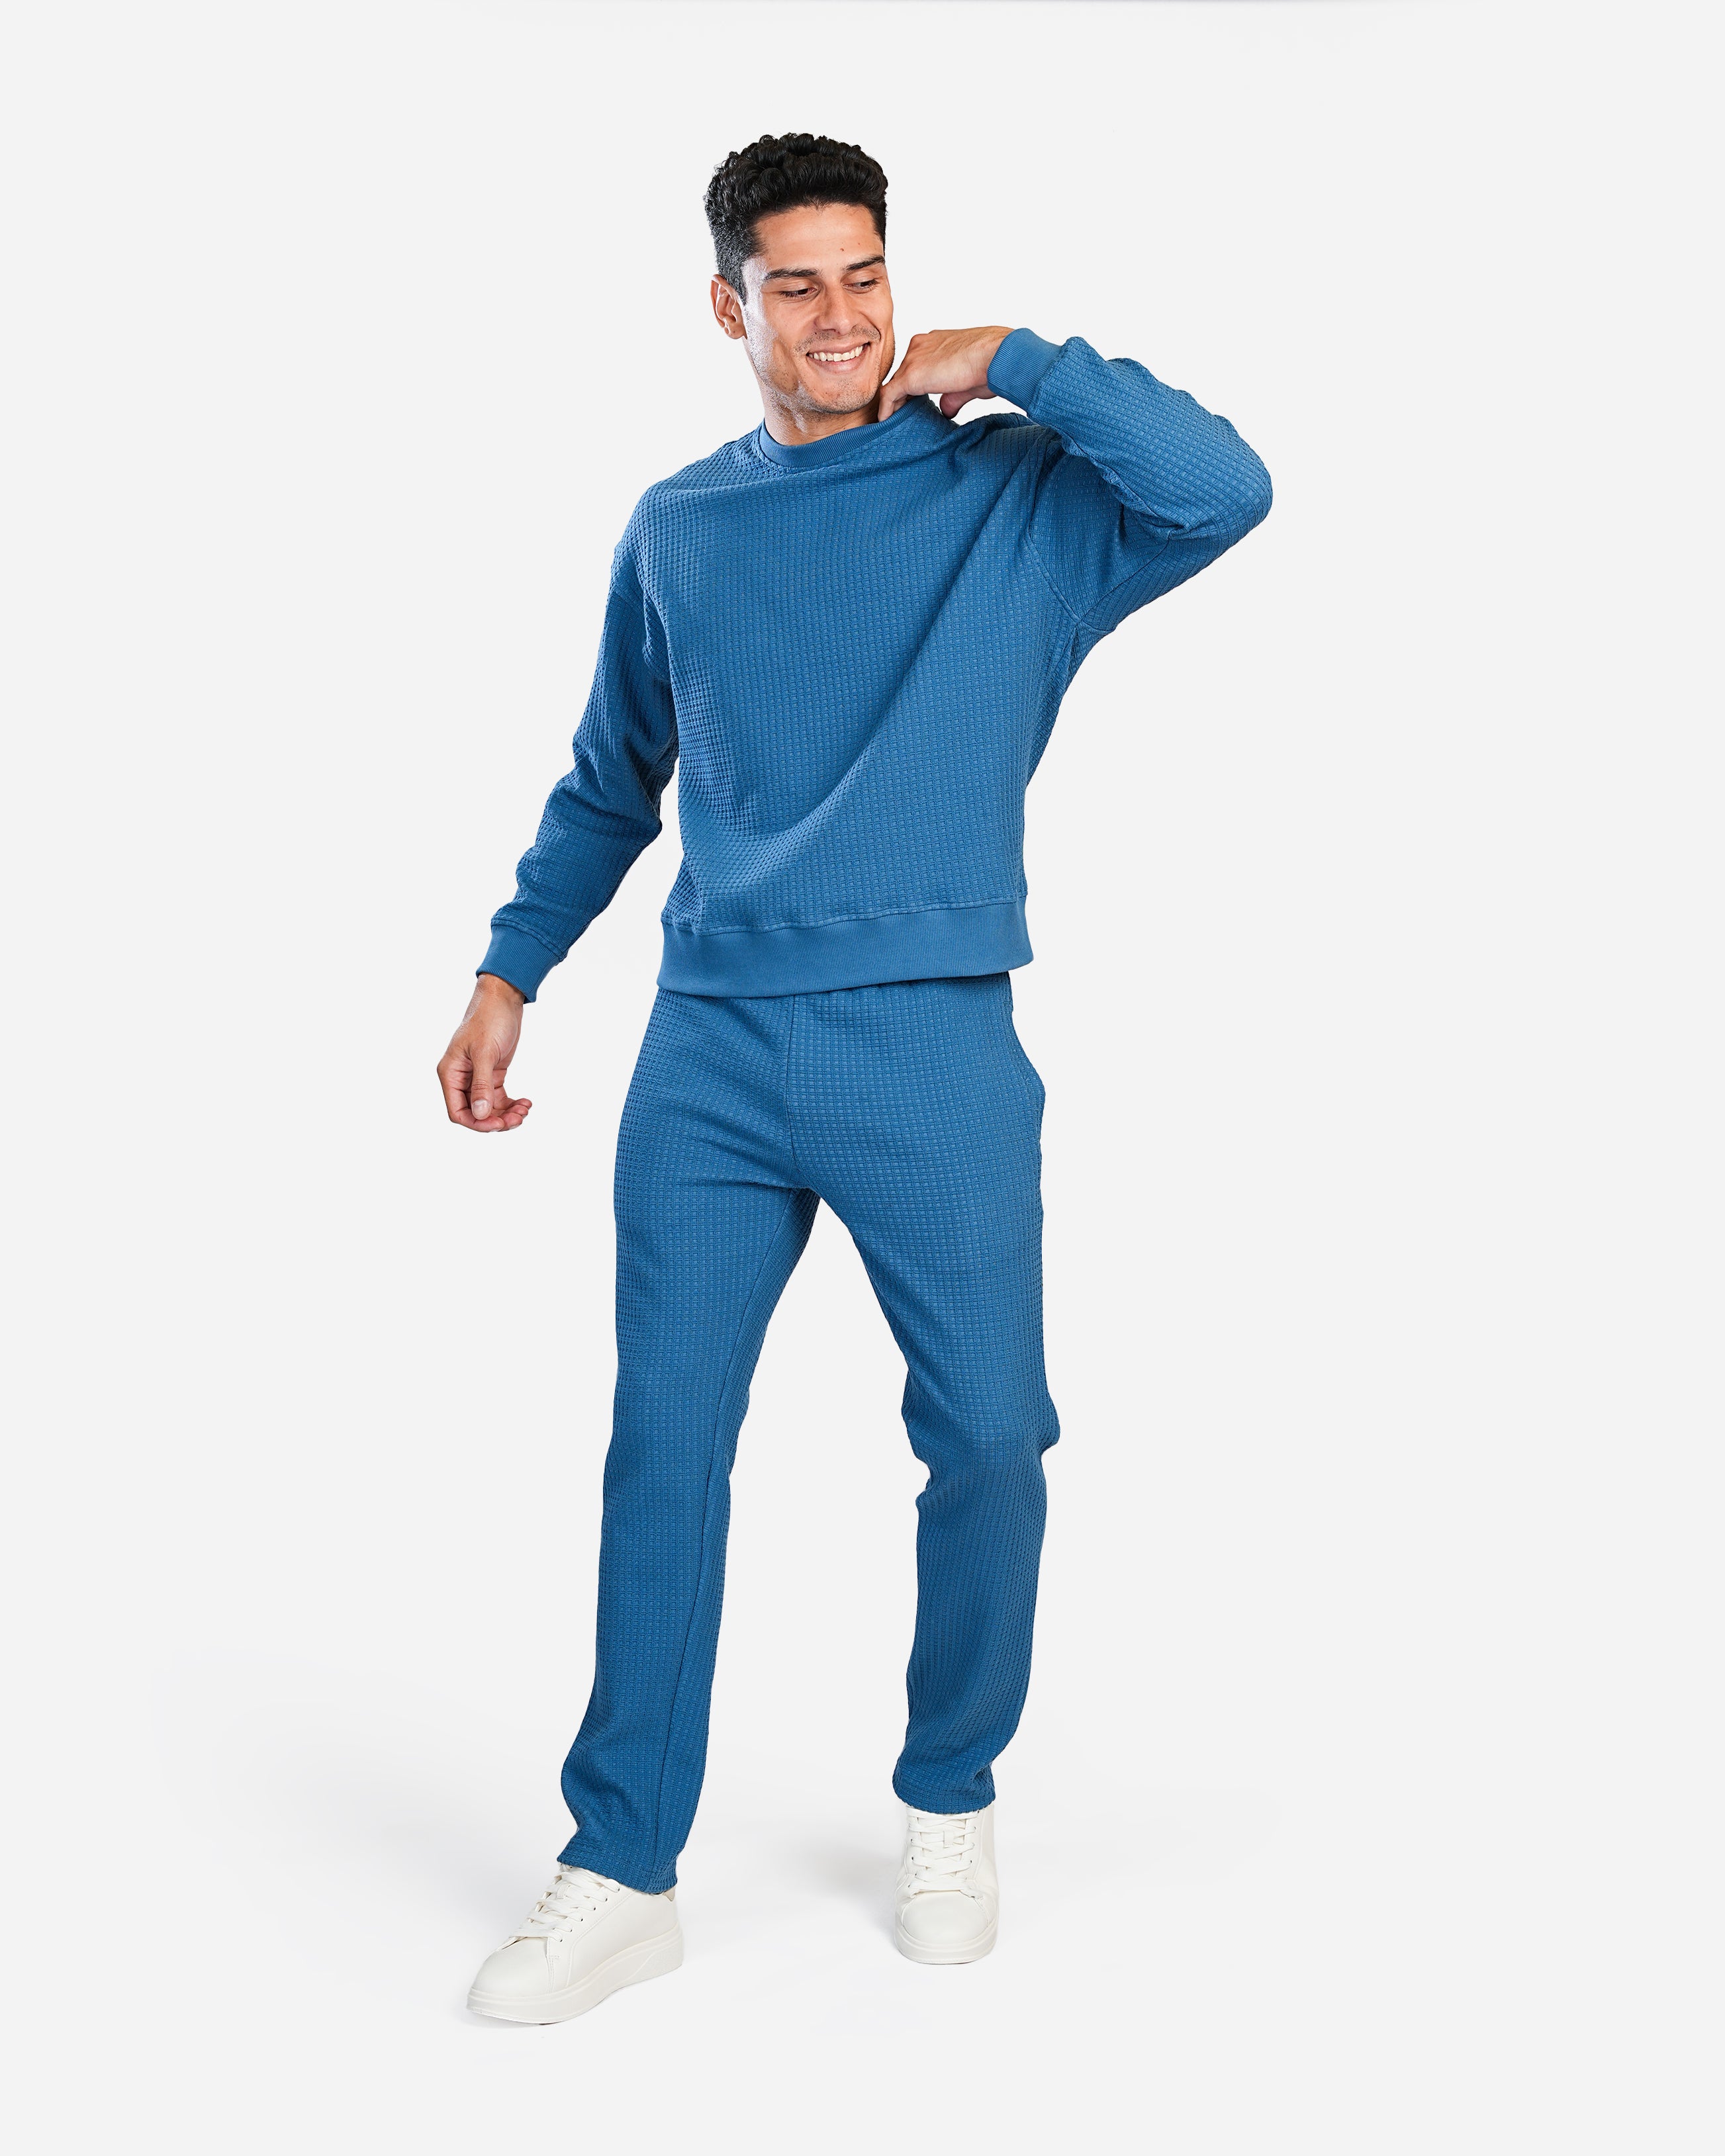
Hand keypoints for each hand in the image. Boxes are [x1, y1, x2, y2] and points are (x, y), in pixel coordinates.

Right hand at [437, 974, 532, 1132]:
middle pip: (475, 1113)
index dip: (477, 1123)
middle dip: (496, 1120)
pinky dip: (511, 1104)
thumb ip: (481, 1085)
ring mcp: (477, 1076)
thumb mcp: (485, 1052)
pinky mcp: (492, 1073)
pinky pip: (498, 1097)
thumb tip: (480, 1114)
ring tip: (525, 1109)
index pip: (457, 1111)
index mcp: (451, 1073)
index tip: (498, 1124)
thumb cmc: (489, 1019)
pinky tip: (525, 1102)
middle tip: (518, 1118)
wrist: (503, 999)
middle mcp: (461, 1078)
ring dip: (506, 1114)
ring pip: (488, 1107)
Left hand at [877, 326, 1013, 421]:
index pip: (917, 365)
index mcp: (935, 342)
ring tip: (892, 422)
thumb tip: (946, 410)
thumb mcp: (967, 382)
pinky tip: (885, 423)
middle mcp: (920, 345)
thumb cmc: (990, 364)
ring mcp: (913, 358)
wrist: (995, 355)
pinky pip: (889, 394)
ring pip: (895, 383)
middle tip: (901, 415)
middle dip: (902, 395)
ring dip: (894, 403)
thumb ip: (951, 395)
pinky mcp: (910, 375)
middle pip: (903, 374)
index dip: (914, 386)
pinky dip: (886, 409)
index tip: (914, 403)